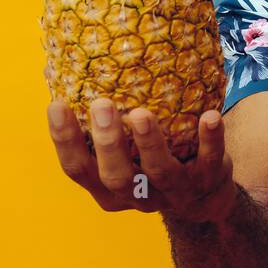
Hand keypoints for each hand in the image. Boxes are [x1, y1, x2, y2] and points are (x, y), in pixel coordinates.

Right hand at [47, 97, 237, 221]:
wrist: (205, 198)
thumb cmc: (150, 162)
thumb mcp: (123, 155)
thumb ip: (101, 126)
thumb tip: (64, 69)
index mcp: (108, 188)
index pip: (77, 169)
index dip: (64, 141)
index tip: (56, 104)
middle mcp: (138, 195)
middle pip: (116, 177)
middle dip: (107, 143)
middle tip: (101, 104)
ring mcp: (174, 191)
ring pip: (160, 172)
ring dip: (150, 142)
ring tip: (141, 113)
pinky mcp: (208, 180)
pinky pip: (210, 160)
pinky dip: (210, 139)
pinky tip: (210, 115)